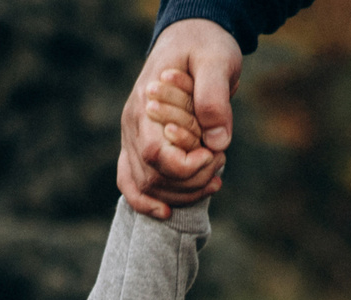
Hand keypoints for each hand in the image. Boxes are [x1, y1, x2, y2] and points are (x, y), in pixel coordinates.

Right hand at [118, 18, 239, 218]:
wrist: (189, 37)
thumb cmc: (205, 46)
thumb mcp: (217, 60)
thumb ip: (214, 97)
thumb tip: (217, 142)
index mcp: (146, 104)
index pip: (157, 155)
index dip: (188, 168)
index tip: (215, 155)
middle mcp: (132, 125)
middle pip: (152, 177)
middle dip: (191, 182)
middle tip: (220, 164)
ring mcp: (131, 137)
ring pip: (145, 186)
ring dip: (181, 193)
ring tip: (213, 180)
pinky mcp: (137, 145)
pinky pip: (130, 183)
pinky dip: (146, 203)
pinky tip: (168, 211)